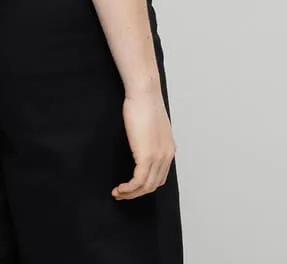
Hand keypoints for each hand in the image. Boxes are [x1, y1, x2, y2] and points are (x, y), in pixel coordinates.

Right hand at [112, 83, 175, 199]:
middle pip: (153, 185)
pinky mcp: (147, 156)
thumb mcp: (150, 125)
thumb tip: (140, 142)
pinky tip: (119, 188)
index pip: (159, 176)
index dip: (145, 185)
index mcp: (168, 149)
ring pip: (145, 187)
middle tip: (121, 193)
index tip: (131, 186)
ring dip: (130, 193)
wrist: (144, 93)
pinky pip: (138, 181)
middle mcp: (166, 156)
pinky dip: (128, 189)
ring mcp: (158, 157)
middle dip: (136, 193)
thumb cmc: (144, 102)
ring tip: (117, 193)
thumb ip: (149, 138)